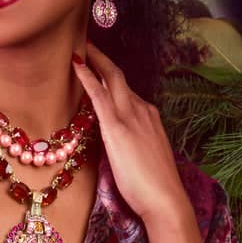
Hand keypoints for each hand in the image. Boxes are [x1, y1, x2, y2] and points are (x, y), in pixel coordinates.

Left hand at [72, 42, 193, 228]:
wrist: (165, 200)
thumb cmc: (156, 187)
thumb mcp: (146, 157)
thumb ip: (133, 144)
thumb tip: (120, 143)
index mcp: (149, 118)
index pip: (127, 91)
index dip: (112, 76)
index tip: (101, 65)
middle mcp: (141, 111)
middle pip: (119, 77)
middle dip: (102, 59)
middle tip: (86, 43)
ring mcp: (130, 117)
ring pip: (110, 80)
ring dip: (95, 61)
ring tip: (79, 47)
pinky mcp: (117, 128)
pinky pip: (99, 96)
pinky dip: (87, 77)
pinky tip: (76, 65)